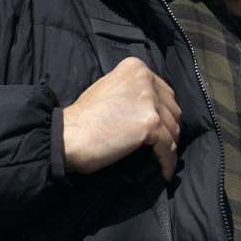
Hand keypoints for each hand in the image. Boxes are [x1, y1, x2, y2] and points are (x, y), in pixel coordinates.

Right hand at [62, 57, 181, 180]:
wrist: (67, 135)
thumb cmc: (82, 117)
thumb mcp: (109, 89)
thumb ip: (132, 92)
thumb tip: (152, 108)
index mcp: (135, 67)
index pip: (164, 91)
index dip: (164, 112)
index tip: (160, 127)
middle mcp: (144, 79)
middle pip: (172, 108)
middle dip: (169, 127)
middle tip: (163, 145)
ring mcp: (148, 100)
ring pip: (173, 127)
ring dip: (169, 145)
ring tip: (163, 158)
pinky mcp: (150, 123)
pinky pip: (168, 147)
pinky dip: (168, 161)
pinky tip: (164, 172)